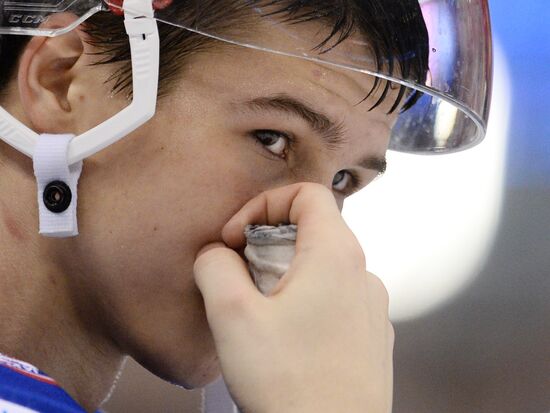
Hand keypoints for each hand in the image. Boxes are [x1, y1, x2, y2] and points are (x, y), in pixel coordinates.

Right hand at [193, 183, 393, 412]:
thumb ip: (215, 267)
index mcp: (336, 256)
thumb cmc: (290, 385)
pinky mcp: (370, 336)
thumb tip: (216, 254)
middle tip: (240, 280)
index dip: (263, 205)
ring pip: (322, 267)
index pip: (306, 194)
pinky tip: (285, 339)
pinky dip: (305, 302)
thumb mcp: (232, 316)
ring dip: (284, 276)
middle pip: (312, 230)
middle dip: (266, 246)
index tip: (235, 239)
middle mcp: (363, 275)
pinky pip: (334, 299)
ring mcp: (371, 307)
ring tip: (259, 314)